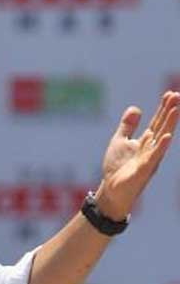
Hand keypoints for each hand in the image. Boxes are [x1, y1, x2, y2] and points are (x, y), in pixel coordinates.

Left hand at [96, 91, 178, 220]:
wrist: (111, 190)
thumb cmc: (117, 167)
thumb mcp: (120, 141)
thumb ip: (127, 126)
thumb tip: (135, 108)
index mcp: (146, 141)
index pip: (157, 121)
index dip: (163, 108)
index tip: (171, 93)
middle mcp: (151, 148)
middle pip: (162, 126)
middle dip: (169, 111)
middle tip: (177, 95)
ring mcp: (149, 159)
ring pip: (161, 139)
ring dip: (169, 124)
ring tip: (176, 110)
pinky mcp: (143, 170)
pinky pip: (153, 157)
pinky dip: (160, 147)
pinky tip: (166, 136)